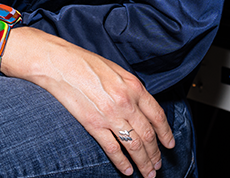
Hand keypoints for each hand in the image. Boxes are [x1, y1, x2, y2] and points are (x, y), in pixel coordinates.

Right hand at [1, 27, 173, 177]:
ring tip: (148, 173)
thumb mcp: (117, 71)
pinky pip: (112, 149)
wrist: (59, 64)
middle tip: (158, 165)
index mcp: (134, 87)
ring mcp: (110, 115)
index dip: (166, 134)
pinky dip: (122, 162)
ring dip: (143, 162)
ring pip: (134, 145)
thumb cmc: (85, 63)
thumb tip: (141, 108)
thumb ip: (131, 89)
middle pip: (148, 135)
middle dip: (155, 154)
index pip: (157, 116)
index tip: (169, 144)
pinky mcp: (93, 125)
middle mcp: (126, 102)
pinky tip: (127, 170)